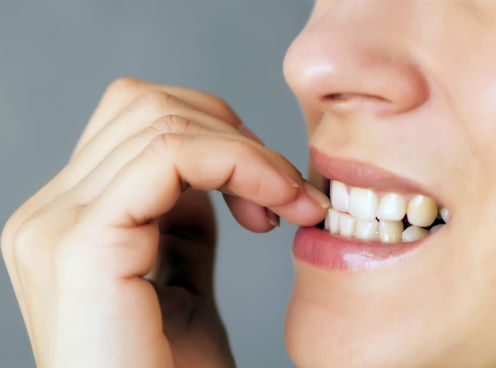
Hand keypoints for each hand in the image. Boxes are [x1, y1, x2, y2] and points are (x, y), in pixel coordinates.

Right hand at [1, 78, 327, 367]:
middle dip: (234, 134)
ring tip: (287, 203)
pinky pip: (171, 156)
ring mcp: (55, 225)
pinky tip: (275, 206)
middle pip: (147, 105)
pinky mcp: (80, 245)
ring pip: (161, 119)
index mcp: (70, 217)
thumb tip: (208, 166)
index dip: (218, 135)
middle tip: (285, 190)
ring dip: (247, 151)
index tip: (273, 188)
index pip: (139, 119)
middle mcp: (48, 213)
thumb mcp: (181, 275)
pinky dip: (239, 164)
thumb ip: (182, 217)